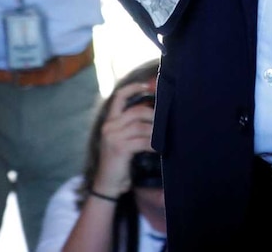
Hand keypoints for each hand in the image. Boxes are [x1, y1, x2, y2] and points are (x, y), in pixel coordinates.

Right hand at [92, 82, 155, 198]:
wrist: (107, 184)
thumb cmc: (118, 161)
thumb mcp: (122, 139)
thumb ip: (131, 125)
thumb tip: (154, 112)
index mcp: (109, 122)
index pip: (119, 97)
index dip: (133, 88)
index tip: (148, 86)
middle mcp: (109, 127)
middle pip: (136, 111)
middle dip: (153, 115)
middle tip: (164, 121)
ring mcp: (113, 137)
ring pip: (141, 126)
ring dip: (156, 131)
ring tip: (164, 135)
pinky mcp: (120, 148)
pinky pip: (143, 141)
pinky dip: (154, 144)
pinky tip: (159, 148)